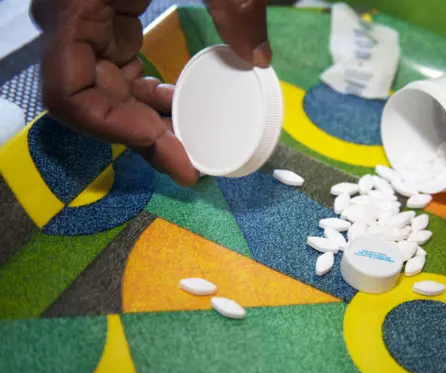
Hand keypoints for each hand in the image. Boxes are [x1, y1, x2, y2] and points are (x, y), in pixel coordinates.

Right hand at [31, 0, 269, 185]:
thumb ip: (235, 3)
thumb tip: (257, 58)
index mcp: (80, 3)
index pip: (68, 90)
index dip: (111, 129)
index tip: (167, 149)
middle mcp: (73, 18)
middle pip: (89, 100)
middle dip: (138, 137)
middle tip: (188, 164)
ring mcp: (89, 21)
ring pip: (103, 91)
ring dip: (144, 122)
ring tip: (189, 144)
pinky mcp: (108, 22)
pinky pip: (118, 71)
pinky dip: (147, 97)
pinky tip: (176, 109)